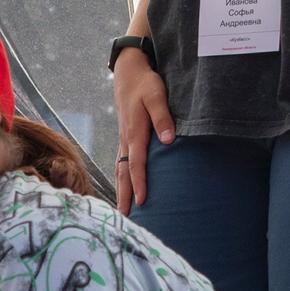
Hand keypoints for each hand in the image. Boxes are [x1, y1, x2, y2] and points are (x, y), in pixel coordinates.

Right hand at [110, 47, 174, 214]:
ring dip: (121, 190)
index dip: (139, 183)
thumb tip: (168, 139)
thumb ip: (163, 117)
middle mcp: (126, 139)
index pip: (137, 163)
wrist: (128, 72)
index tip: (142, 201)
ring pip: (120, 169)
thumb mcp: (157, 95)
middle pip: (124, 173)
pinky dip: (121, 178)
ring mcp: (123, 139)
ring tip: (122, 210)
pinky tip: (123, 187)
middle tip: (124, 218)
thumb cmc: (145, 84)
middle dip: (124, 195)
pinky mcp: (124, 137)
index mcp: (134, 132)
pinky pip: (121, 162)